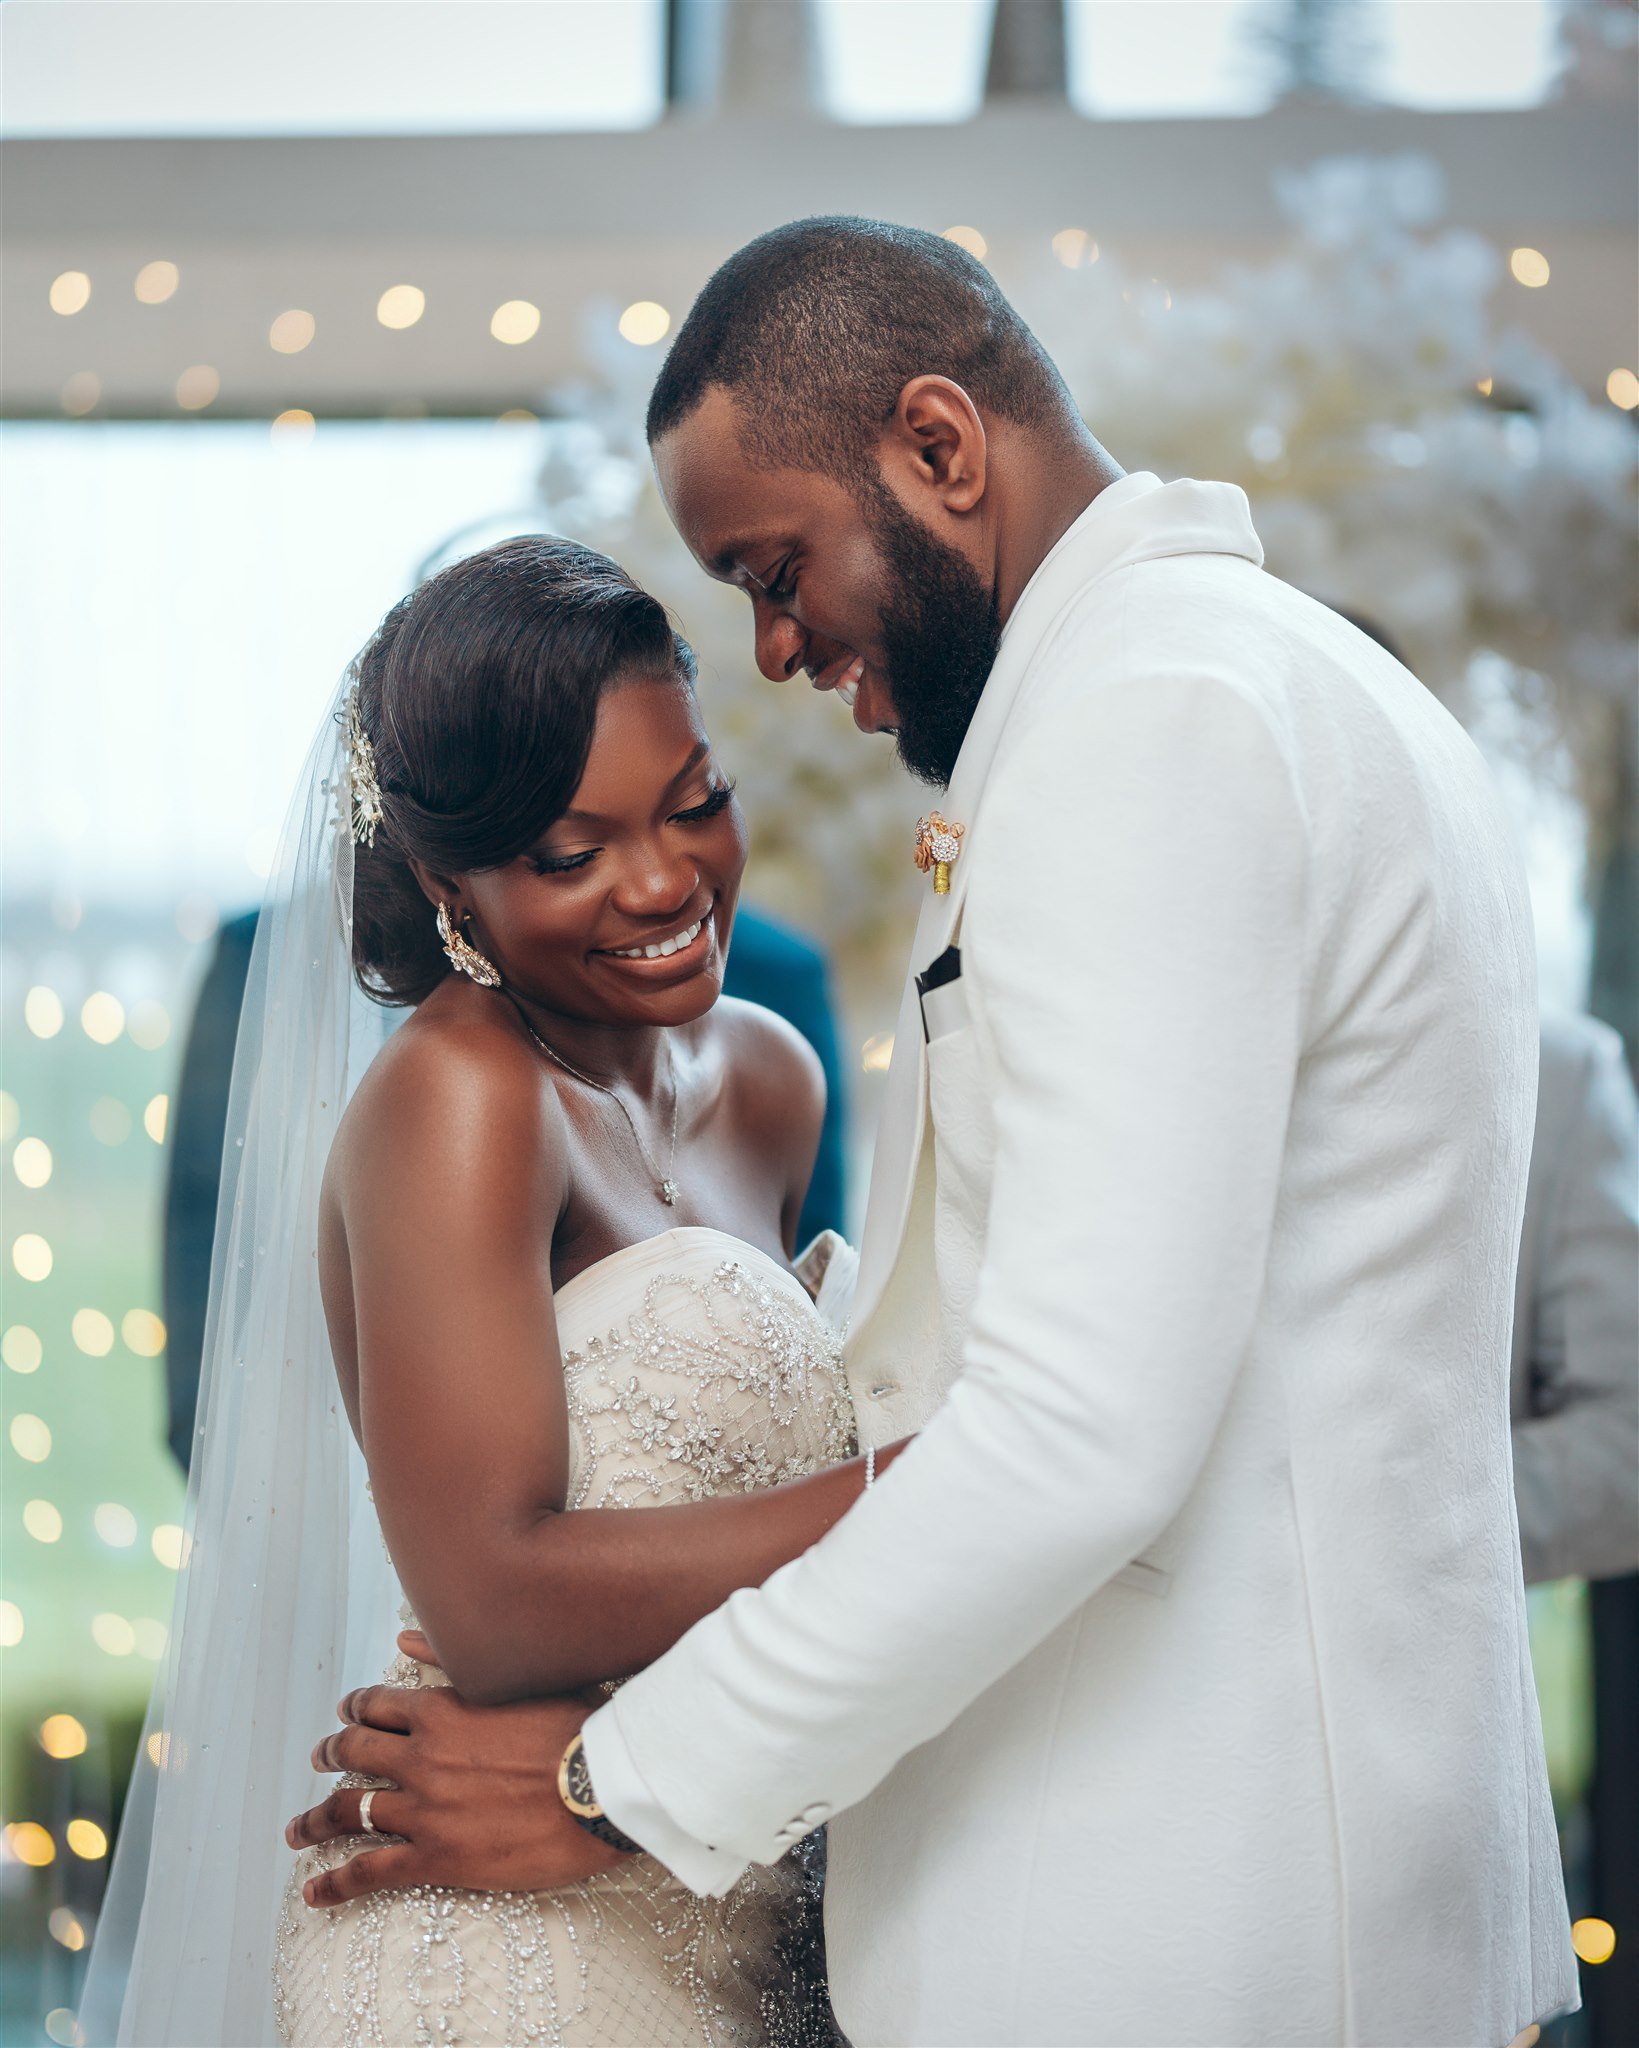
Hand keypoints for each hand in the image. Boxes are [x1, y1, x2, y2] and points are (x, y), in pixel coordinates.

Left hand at [285, 1634, 628, 1908]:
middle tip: (321, 1760)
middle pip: (354, 1754)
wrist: (601, 1787)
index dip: (355, 1711)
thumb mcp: (516, 1679)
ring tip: (297, 1830)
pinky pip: (368, 1872)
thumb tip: (404, 1637)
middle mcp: (421, 1758)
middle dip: (331, 1755)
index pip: (377, 1706)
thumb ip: (451, 1658)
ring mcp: (423, 1810)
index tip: (347, 1716)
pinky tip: (313, 1893)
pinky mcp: (435, 1858)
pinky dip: (334, 1883)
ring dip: (315, 1821)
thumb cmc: (574, 1729)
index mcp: (441, 1711)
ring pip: (349, 1812)